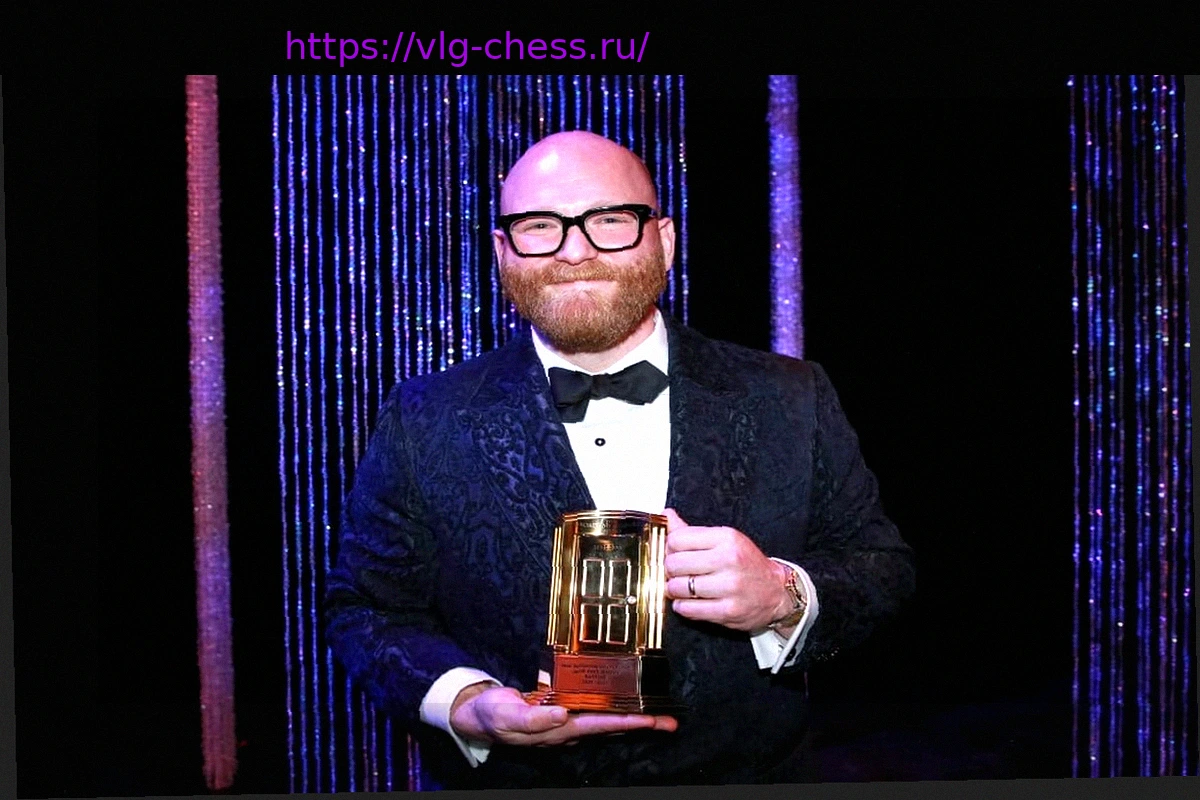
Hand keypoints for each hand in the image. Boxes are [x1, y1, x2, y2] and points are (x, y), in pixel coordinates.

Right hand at [449, 684, 677, 746]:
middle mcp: (569, 725)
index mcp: (560, 728)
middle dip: (642, 723)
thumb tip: (562, 714)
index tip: (650, 720)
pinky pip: (593, 707)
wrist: (478, 715)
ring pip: (606, 717)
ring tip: (659, 713)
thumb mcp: (507, 716)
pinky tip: (625, 698)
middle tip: (671, 721)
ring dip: (633, 715)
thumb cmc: (493, 715)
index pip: (600, 725)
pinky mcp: (562, 706)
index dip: (626, 722)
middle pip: (612, 724)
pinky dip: (612, 703)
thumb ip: (533, 719)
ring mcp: (567, 719)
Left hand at [662, 508, 792, 631]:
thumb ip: (692, 531)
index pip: (677, 539)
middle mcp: (728, 559)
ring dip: (675, 590)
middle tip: (678, 573)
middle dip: (671, 570)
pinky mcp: (728, 611)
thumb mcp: (724, 540)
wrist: (776, 591)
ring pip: (677, 588)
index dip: (670, 548)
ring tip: (684, 588)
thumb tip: (666, 515)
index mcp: (726, 538)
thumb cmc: (746, 564)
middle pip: (674, 564)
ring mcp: (729, 587)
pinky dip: (682, 606)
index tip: (675, 554)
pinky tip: (690, 601)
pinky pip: (688, 609)